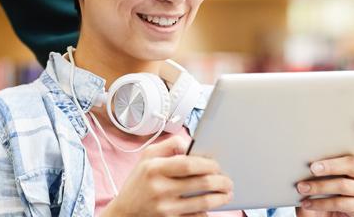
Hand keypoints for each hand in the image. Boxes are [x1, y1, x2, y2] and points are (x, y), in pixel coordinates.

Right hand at [102, 134, 232, 216]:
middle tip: (228, 181)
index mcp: (153, 169)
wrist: (125, 211)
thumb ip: (168, 145)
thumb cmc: (139, 182)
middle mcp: (159, 188)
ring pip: (203, 203)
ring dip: (221, 198)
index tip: (216, 165)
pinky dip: (207, 212)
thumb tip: (191, 144)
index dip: (208, 164)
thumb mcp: (146, 157)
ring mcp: (165, 208)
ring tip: (227, 193)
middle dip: (221, 181)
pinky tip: (210, 206)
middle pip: (201, 183)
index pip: (188, 164)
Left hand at [296, 126, 353, 216]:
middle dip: (330, 166)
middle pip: (353, 164)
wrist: (322, 214)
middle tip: (312, 168)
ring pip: (344, 185)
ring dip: (319, 186)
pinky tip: (307, 202)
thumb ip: (319, 162)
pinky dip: (320, 203)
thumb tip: (303, 154)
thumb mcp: (318, 173)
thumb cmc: (320, 188)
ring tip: (301, 188)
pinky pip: (341, 203)